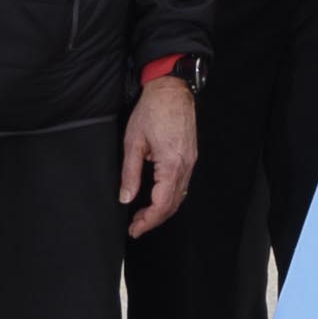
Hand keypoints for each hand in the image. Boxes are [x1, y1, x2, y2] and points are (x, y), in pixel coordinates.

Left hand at [117, 76, 199, 235]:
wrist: (171, 89)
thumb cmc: (152, 110)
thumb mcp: (133, 142)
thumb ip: (130, 173)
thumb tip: (126, 197)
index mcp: (171, 164)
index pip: (162, 204)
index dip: (148, 221)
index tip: (134, 229)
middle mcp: (185, 165)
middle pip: (173, 204)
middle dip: (154, 219)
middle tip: (136, 226)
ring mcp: (191, 161)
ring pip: (180, 196)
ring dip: (162, 209)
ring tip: (143, 215)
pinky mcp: (191, 156)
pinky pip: (183, 184)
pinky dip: (170, 196)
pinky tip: (156, 196)